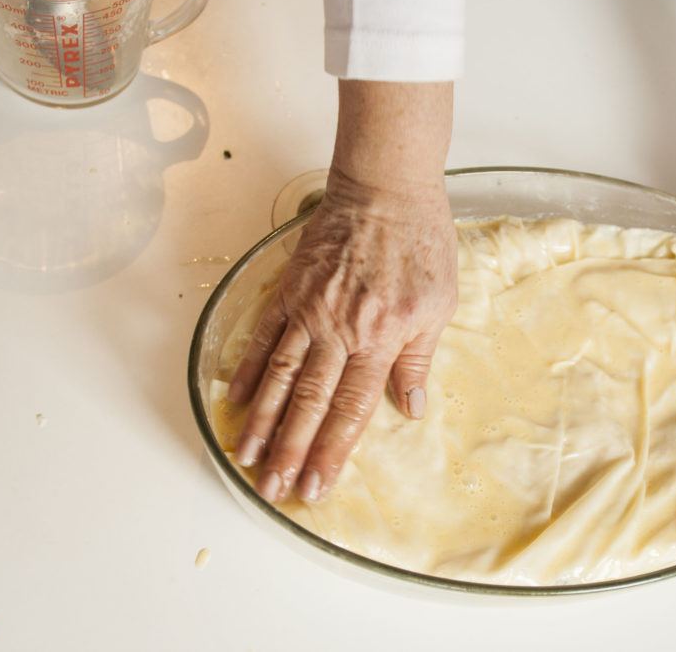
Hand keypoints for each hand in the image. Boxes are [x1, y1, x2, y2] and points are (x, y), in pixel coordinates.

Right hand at [228, 79, 455, 502]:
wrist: (386, 187)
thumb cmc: (422, 244)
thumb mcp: (439, 304)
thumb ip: (418, 358)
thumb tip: (410, 408)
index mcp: (380, 338)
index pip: (351, 409)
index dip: (331, 452)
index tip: (314, 485)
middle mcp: (339, 330)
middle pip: (310, 402)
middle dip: (289, 450)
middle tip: (273, 488)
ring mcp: (309, 309)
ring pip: (280, 375)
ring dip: (261, 419)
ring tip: (244, 455)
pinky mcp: (289, 288)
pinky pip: (264, 334)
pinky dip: (250, 368)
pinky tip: (236, 397)